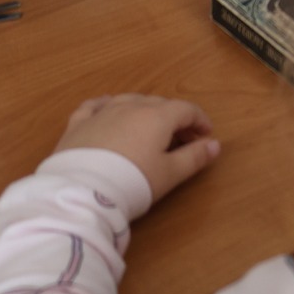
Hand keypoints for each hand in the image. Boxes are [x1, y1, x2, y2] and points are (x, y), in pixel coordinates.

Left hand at [53, 94, 219, 205]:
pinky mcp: (78, 123)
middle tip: (182, 139)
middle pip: (160, 104)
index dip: (200, 121)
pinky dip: (107, 105)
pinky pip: (95, 105)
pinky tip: (108, 109)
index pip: (187, 110)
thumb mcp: (170, 174)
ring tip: (150, 128)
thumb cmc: (133, 182)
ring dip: (145, 111)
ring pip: (130, 101)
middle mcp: (131, 107)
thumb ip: (195, 157)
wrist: (80, 193)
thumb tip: (215, 144)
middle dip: (175, 118)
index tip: (206, 137)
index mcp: (157, 116)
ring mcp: (102, 112)